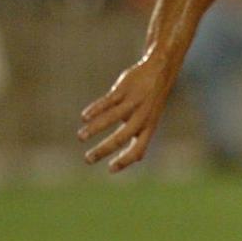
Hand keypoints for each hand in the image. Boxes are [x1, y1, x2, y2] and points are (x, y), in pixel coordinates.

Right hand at [78, 55, 177, 171]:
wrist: (160, 71)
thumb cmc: (151, 101)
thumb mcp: (150, 119)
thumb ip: (142, 137)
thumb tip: (137, 158)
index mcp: (148, 127)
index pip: (138, 149)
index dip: (125, 161)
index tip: (110, 169)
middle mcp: (142, 116)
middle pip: (121, 137)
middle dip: (103, 150)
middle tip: (88, 160)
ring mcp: (133, 102)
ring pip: (112, 117)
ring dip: (95, 129)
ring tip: (81, 137)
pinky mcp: (124, 89)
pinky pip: (108, 100)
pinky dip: (96, 109)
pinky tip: (84, 117)